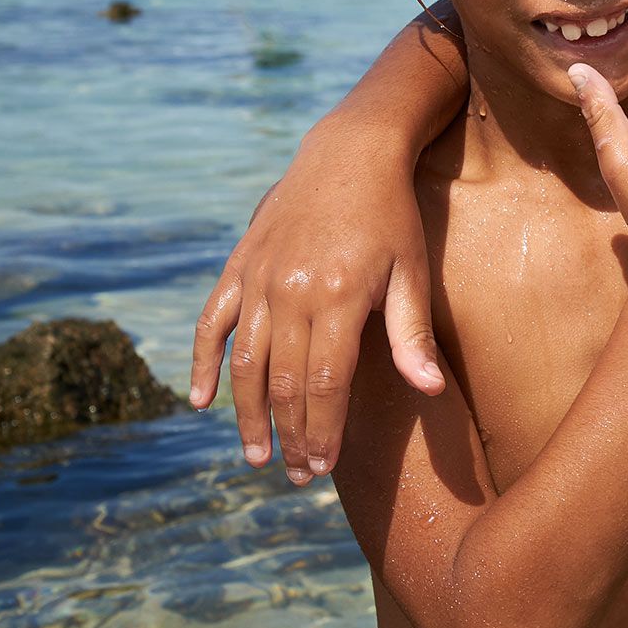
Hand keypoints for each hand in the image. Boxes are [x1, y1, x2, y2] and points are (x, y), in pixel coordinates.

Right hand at [191, 131, 443, 486]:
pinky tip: (199, 402)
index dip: (323, 430)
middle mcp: (290, 292)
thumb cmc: (393, 216)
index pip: (325, 385)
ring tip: (258, 455)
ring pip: (244, 363)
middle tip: (297, 475)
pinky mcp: (239, 266)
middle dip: (291, 435)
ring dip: (247, 415)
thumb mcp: (412, 272)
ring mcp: (258, 279)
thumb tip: (428, 392)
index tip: (323, 466)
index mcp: (337, 297)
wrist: (350, 153)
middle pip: (284, 383)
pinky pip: (213, 323)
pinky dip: (203, 363)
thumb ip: (412, 335)